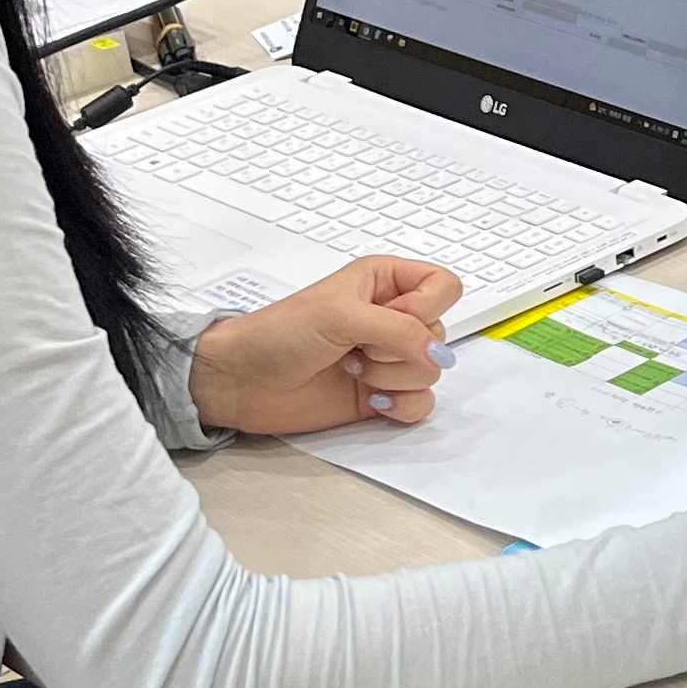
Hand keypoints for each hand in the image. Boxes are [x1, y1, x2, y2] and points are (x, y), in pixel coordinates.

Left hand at [186, 256, 463, 435]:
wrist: (242, 382)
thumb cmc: (279, 334)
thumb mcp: (340, 315)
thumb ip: (399, 330)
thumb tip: (439, 356)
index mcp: (385, 282)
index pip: (443, 286)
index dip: (426, 307)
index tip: (390, 318)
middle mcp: (392, 318)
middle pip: (440, 334)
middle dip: (402, 348)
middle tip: (357, 347)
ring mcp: (388, 359)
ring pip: (432, 372)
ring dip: (393, 377)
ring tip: (351, 369)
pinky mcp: (383, 394)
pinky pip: (422, 403)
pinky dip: (400, 406)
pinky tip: (370, 399)